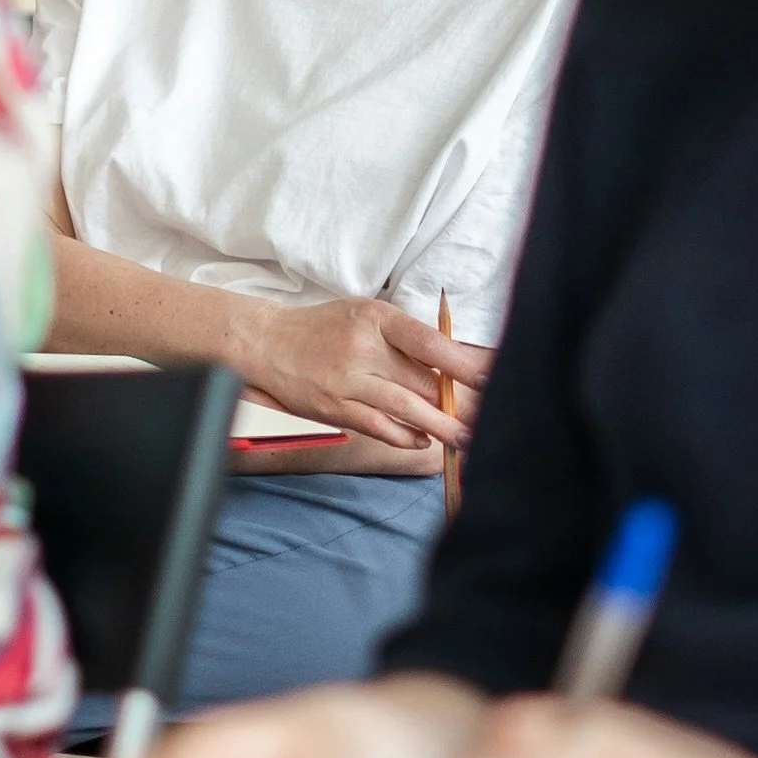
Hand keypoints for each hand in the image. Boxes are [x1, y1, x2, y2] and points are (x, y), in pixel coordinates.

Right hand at [244, 300, 487, 463]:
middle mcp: (362, 348)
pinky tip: (423, 441)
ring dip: (442, 427)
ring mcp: (347, 380)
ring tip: (468, 438)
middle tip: (489, 416)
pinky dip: (405, 437)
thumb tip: (456, 365)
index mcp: (376, 318)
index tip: (490, 378)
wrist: (267, 343)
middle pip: (423, 381)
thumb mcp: (365, 316)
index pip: (429, 342)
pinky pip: (378, 427)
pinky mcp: (334, 408)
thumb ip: (404, 338)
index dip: (463, 364)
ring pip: (406, 409)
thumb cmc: (324, 328)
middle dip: (459, 403)